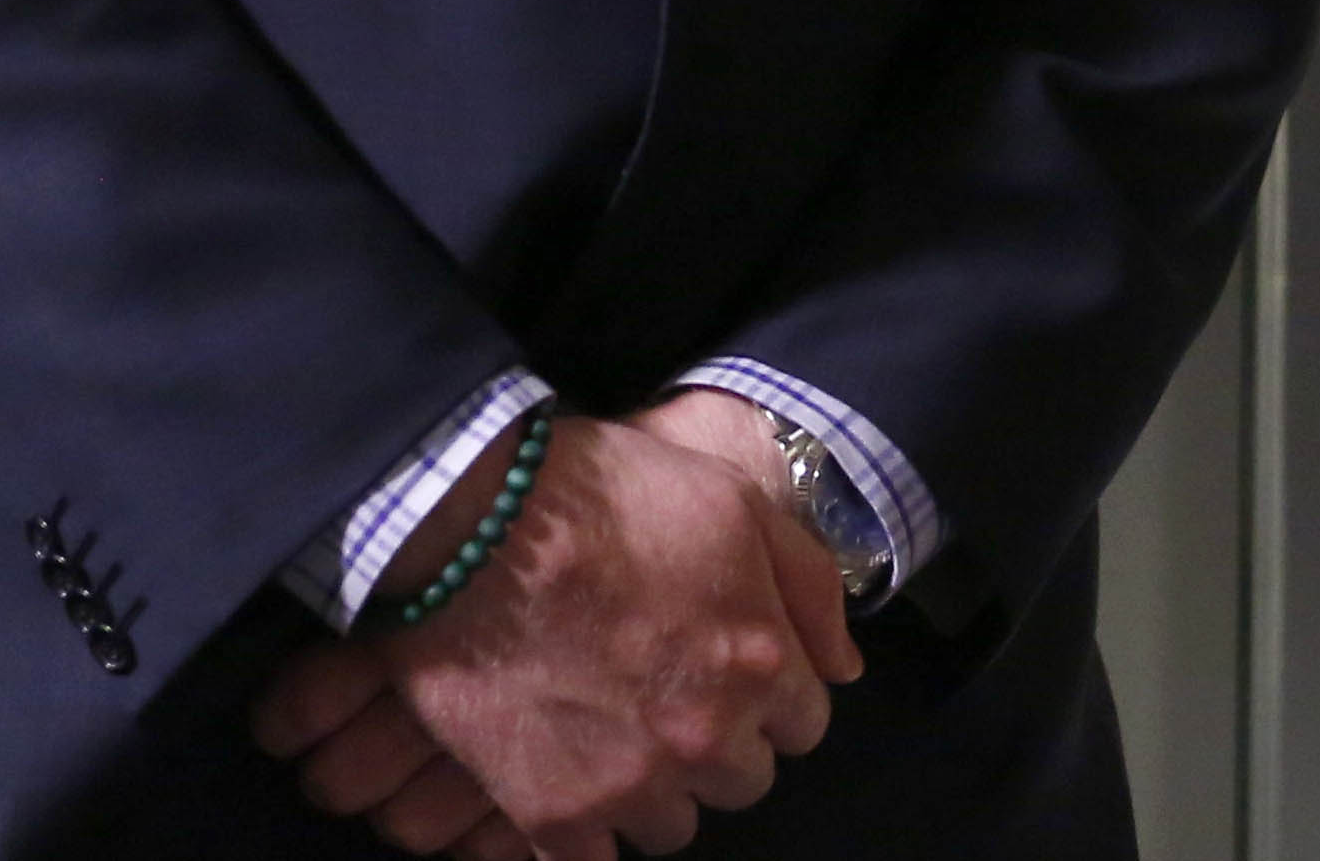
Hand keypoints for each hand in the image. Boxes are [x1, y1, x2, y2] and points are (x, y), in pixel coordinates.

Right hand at [255, 405, 859, 857]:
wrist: (475, 522)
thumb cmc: (606, 493)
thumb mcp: (734, 500)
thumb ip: (808, 586)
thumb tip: (844, 666)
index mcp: (761, 661)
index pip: (805, 723)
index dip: (769, 694)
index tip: (730, 669)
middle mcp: (706, 736)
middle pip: (745, 780)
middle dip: (719, 741)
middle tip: (667, 693)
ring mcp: (630, 782)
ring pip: (676, 827)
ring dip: (658, 788)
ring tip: (616, 732)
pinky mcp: (554, 812)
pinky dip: (589, 833)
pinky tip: (572, 784)